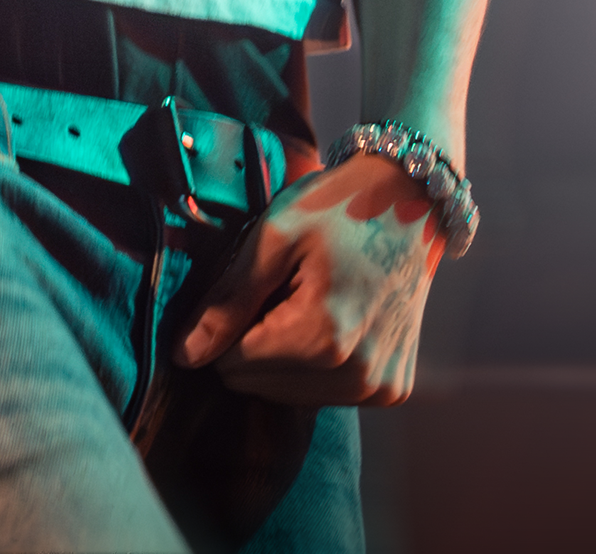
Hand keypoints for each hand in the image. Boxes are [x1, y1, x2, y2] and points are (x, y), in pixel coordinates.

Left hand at [173, 154, 445, 406]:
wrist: (411, 200)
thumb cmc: (338, 208)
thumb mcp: (273, 237)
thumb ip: (228, 302)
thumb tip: (184, 357)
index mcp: (322, 338)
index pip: (232, 364)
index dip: (233, 322)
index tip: (260, 285)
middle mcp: (356, 375)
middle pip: (259, 384)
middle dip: (259, 341)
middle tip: (288, 289)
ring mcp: (379, 386)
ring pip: (290, 395)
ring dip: (287, 356)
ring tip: (313, 300)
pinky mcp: (392, 389)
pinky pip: (327, 395)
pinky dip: (319, 365)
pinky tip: (337, 320)